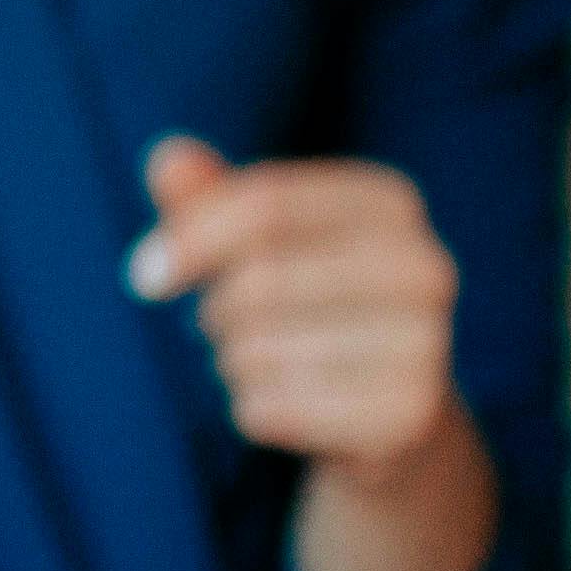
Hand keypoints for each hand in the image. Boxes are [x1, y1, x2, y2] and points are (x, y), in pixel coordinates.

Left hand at [129, 137, 463, 479]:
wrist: (390, 410)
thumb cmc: (311, 304)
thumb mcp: (261, 243)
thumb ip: (211, 199)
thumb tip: (167, 156)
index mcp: (390, 202)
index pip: (266, 202)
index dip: (189, 237)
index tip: (143, 275)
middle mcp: (424, 265)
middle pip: (258, 281)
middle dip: (215, 312)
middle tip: (225, 328)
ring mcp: (426, 343)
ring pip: (258, 350)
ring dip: (232, 364)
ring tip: (267, 363)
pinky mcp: (406, 414)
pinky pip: (271, 409)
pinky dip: (251, 411)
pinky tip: (287, 404)